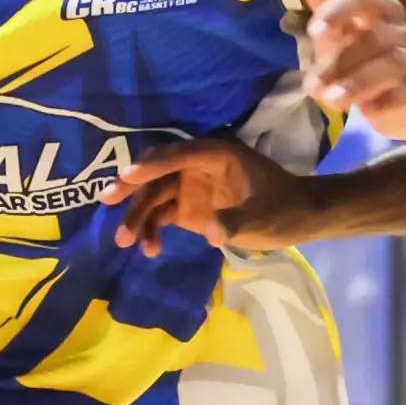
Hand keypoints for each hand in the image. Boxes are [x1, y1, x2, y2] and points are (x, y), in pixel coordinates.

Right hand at [100, 134, 317, 254]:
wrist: (298, 218)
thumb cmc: (284, 206)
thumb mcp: (264, 213)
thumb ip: (235, 221)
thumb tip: (210, 233)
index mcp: (214, 155)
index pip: (176, 155)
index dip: (151, 165)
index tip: (126, 176)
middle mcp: (195, 166)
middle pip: (156, 173)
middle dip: (131, 187)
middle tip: (108, 199)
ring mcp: (189, 187)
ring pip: (153, 197)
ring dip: (137, 217)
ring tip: (123, 241)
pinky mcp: (188, 208)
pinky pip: (161, 216)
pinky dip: (151, 231)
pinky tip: (149, 250)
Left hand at [299, 0, 405, 141]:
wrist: (389, 107)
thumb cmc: (357, 64)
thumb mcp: (333, 37)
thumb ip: (325, 2)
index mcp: (382, 11)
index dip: (340, 9)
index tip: (314, 32)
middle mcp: (404, 32)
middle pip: (374, 36)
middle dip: (339, 61)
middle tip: (312, 85)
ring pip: (392, 63)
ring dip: (356, 83)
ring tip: (329, 100)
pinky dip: (385, 102)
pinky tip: (367, 111)